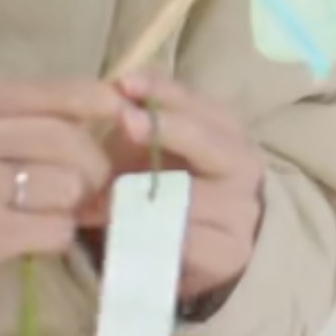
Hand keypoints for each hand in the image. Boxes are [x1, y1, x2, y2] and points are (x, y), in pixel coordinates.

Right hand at [0, 80, 120, 321]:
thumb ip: (17, 121)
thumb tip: (105, 113)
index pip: (55, 91)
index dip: (100, 104)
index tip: (122, 120)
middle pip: (68, 139)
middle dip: (94, 167)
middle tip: (89, 187)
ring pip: (66, 186)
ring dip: (70, 206)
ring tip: (44, 213)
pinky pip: (54, 228)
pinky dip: (55, 235)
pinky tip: (30, 237)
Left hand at [93, 73, 265, 310]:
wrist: (213, 248)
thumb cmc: (172, 187)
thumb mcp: (156, 152)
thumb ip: (136, 126)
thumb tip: (103, 101)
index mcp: (225, 130)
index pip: (195, 102)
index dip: (159, 89)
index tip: (124, 83)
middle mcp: (242, 164)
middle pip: (206, 140)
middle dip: (164, 128)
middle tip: (125, 121)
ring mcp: (240, 210)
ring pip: (190, 195)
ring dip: (139, 196)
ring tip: (93, 199)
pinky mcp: (228, 253)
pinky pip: (185, 240)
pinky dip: (147, 236)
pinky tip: (116, 233)